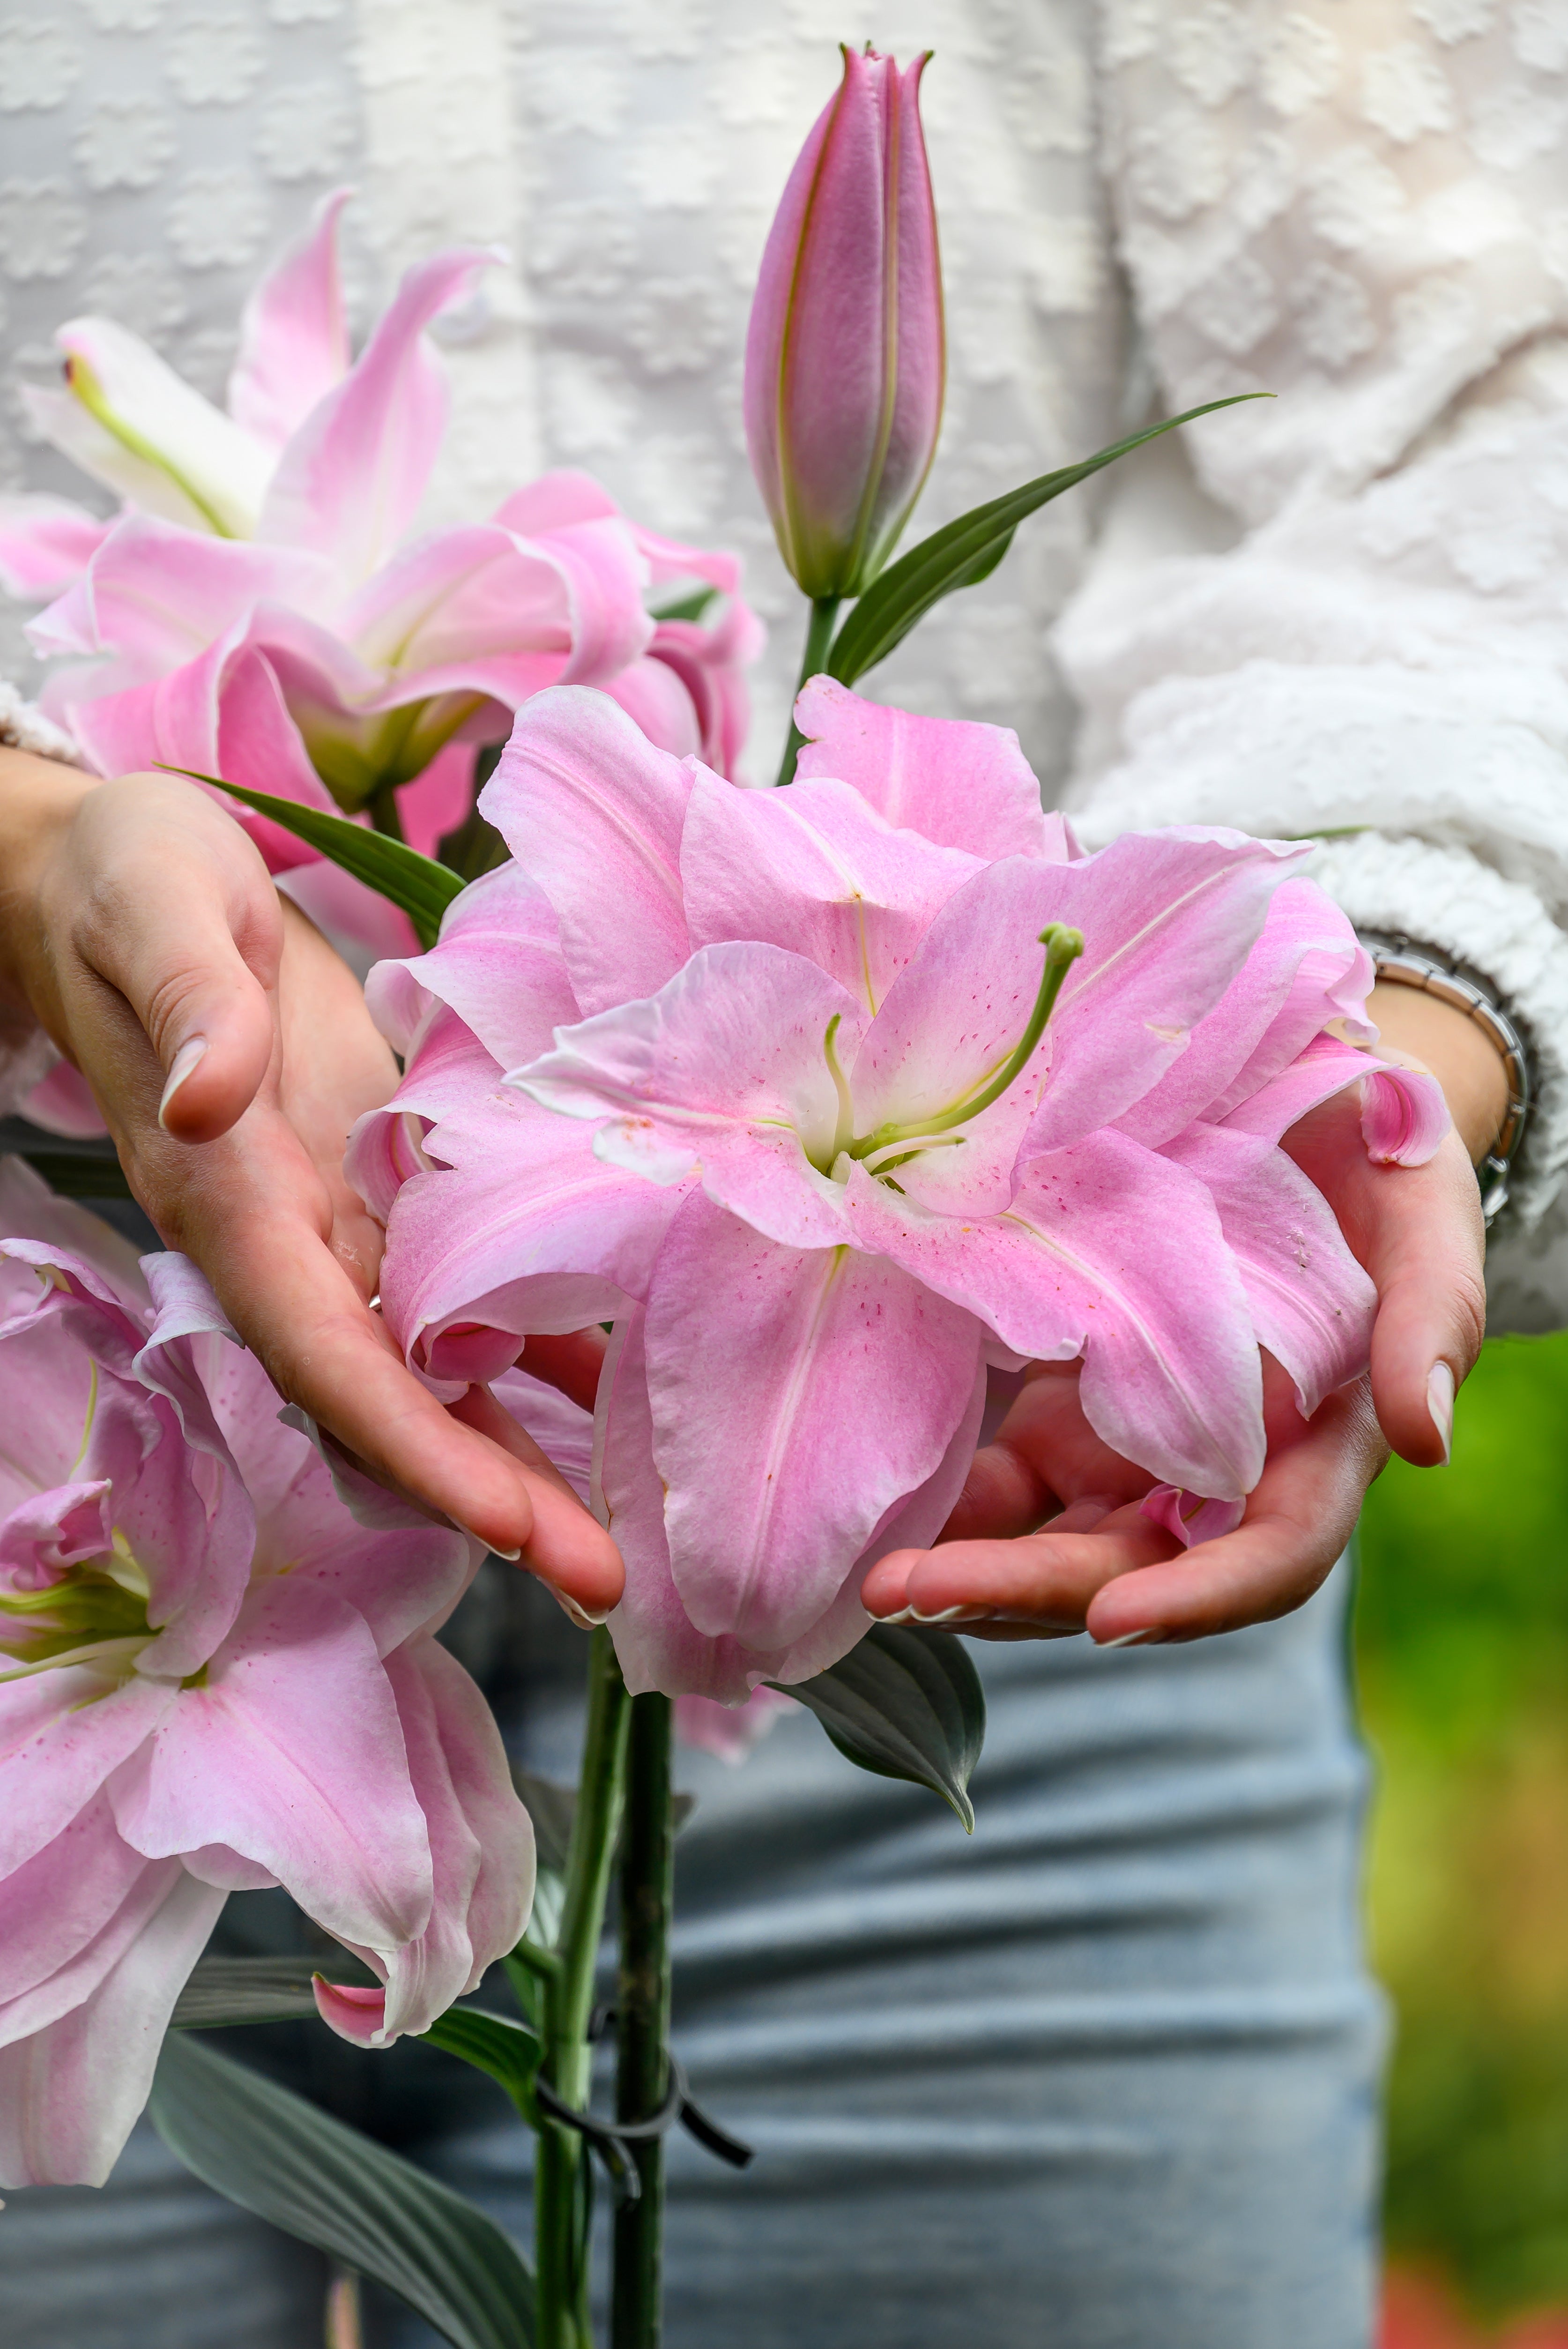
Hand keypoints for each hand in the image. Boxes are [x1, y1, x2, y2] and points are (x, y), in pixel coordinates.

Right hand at [0, 753, 622, 1617]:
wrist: (127, 878)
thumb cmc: (131, 883)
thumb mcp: (158, 911)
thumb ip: (192, 1010)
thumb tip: (209, 1105)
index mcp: (229, 1199)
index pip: (320, 1351)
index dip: (407, 1440)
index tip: (499, 1522)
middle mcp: (292, 1241)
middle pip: (393, 1398)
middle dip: (491, 1494)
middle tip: (605, 1585)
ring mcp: (345, 1223)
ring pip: (442, 1368)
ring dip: (529, 1456)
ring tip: (632, 1546)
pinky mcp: (392, 1183)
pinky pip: (473, 1290)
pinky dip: (546, 1353)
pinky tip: (630, 1401)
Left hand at [863, 993, 1494, 1645]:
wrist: (1299, 1106)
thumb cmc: (1383, 1163)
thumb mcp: (1425, 1219)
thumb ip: (1434, 1323)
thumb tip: (1424, 1437)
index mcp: (1315, 1451)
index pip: (1267, 1557)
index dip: (1197, 1598)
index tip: (1111, 1618)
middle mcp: (1218, 1476)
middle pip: (1127, 1567)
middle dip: (1023, 1591)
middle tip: (910, 1592)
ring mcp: (1134, 1450)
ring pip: (1052, 1541)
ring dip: (968, 1569)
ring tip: (876, 1577)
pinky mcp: (1068, 1409)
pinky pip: (1005, 1482)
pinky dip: (948, 1506)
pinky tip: (875, 1504)